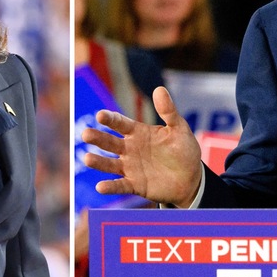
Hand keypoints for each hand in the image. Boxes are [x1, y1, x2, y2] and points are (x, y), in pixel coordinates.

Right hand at [82, 87, 202, 207]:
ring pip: (110, 164)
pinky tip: (100, 186)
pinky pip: (120, 185)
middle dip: (98, 138)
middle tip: (85, 134)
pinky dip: (110, 186)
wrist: (191, 178)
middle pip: (110, 143)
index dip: (110, 119)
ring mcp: (130, 167)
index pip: (120, 123)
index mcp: (138, 132)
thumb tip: (159, 89)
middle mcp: (130, 149)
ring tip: (87, 158)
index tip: (100, 115)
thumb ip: (168, 111)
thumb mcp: (179, 129)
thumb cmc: (183, 150)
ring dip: (98, 162)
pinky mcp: (135, 185)